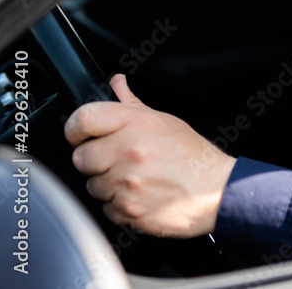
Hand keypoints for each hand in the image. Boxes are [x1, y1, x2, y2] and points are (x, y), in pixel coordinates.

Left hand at [64, 74, 236, 237]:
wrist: (216, 190)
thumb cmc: (192, 156)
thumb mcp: (165, 121)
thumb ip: (133, 103)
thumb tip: (117, 83)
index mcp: (137, 124)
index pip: (84, 118)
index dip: (75, 128)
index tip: (79, 135)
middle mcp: (130, 151)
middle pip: (81, 157)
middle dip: (96, 161)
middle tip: (119, 161)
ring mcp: (128, 182)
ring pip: (93, 185)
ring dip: (108, 185)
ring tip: (136, 180)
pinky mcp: (128, 209)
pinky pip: (106, 208)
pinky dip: (120, 205)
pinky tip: (141, 196)